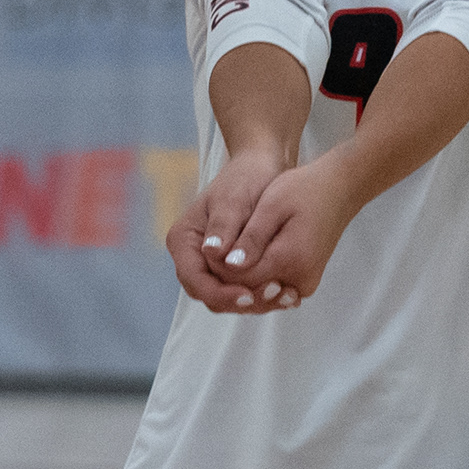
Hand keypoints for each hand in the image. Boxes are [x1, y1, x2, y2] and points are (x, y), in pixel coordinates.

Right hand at [170, 143, 298, 311]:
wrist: (261, 166)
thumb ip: (223, 228)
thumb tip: (212, 253)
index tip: (248, 295)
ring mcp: (209, 263)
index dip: (220, 293)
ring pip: (226, 297)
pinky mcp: (229, 266)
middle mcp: (192, 256)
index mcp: (183, 240)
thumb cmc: (245, 179)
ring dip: (254, 301)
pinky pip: (240, 289)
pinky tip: (285, 292)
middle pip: (209, 294)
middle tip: (273, 296)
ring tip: (284, 297)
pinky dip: (260, 293)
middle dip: (239, 301)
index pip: (195, 280)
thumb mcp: (233, 201)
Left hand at [207, 157, 360, 312]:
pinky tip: (247, 261)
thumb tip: (230, 265)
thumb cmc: (304, 190)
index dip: (219, 268)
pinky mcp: (306, 283)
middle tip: (218, 251)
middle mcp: (300, 279)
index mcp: (289, 258)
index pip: (240, 279)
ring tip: (231, 254)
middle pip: (250, 292)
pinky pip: (274, 291)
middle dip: (227, 278)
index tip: (210, 248)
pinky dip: (256, 282)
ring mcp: (305, 284)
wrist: (339, 191)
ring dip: (241, 281)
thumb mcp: (273, 205)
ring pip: (260, 295)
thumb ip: (251, 237)